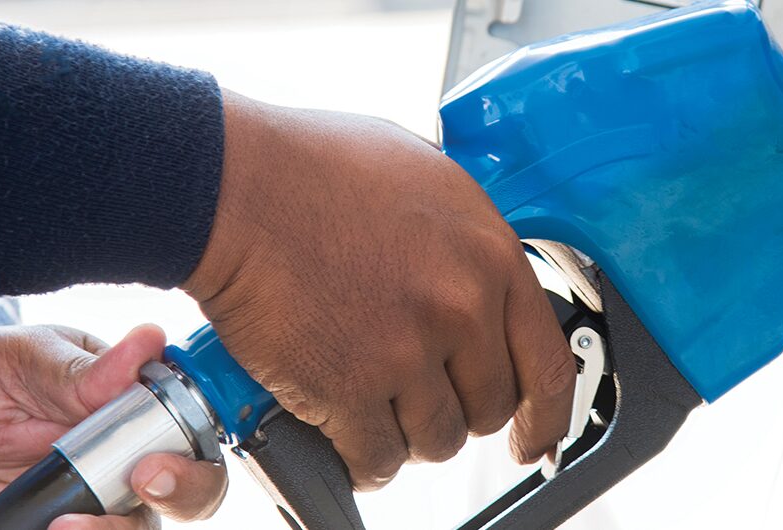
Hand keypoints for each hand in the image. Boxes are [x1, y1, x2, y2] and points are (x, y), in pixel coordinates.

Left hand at [0, 324, 227, 529]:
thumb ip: (73, 369)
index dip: (188, 469)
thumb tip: (148, 340)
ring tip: (52, 529)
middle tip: (97, 512)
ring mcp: (88, 514)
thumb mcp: (9, 360)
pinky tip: (12, 529)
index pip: (191, 447)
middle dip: (154, 514)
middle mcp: (122, 472)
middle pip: (180, 505)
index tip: (150, 470)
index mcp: (131, 416)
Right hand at [181, 91, 575, 489]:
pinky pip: (376, 458)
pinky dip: (361, 458)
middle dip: (455, 410)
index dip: (545, 417)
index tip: (533, 439)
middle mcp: (461, 307)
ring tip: (371, 404)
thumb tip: (478, 281)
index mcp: (490, 256)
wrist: (234, 185)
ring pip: (435, 440)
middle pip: (488, 409)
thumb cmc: (312, 168)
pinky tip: (342, 434)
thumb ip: (464, 241)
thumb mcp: (426, 180)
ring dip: (406, 434)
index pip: (548, 366)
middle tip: (417, 393)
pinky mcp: (349, 388)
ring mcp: (407, 351)